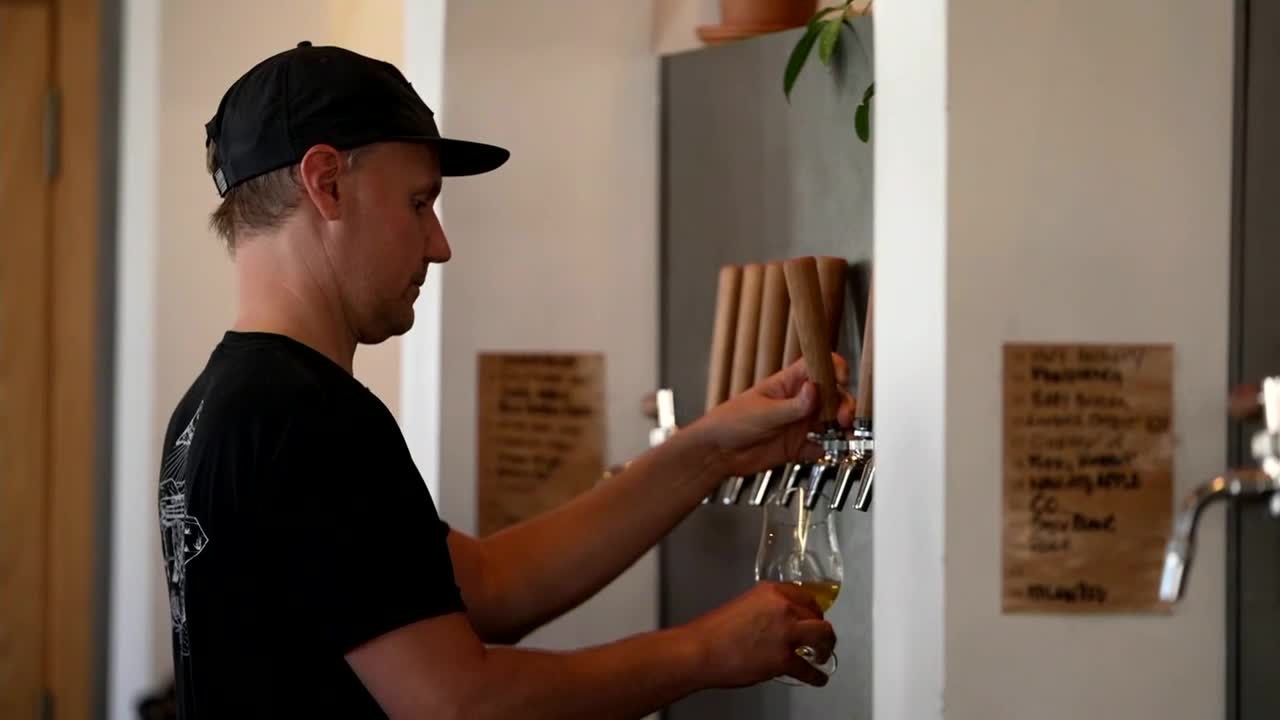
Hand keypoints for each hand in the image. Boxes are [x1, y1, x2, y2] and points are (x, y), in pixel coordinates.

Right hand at [684, 582, 835, 687]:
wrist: (700, 651)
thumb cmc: (714, 631)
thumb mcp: (744, 606)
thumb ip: (765, 610)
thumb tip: (777, 623)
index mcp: (771, 591)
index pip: (805, 596)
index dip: (812, 609)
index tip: (812, 617)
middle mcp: (783, 607)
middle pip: (817, 615)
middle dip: (821, 628)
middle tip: (819, 638)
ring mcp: (786, 633)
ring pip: (823, 636)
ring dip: (826, 646)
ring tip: (822, 654)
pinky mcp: (783, 658)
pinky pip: (808, 669)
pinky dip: (816, 676)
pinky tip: (818, 678)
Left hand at [689, 355, 855, 477]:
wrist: (717, 454)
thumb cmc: (729, 423)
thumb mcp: (763, 413)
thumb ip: (792, 405)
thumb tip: (814, 390)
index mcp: (788, 384)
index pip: (816, 366)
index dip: (832, 368)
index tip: (840, 379)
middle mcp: (798, 402)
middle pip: (831, 395)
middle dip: (842, 403)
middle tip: (842, 417)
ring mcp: (799, 424)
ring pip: (831, 420)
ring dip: (841, 426)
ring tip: (843, 434)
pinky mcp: (797, 446)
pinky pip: (821, 447)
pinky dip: (828, 450)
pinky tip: (826, 451)